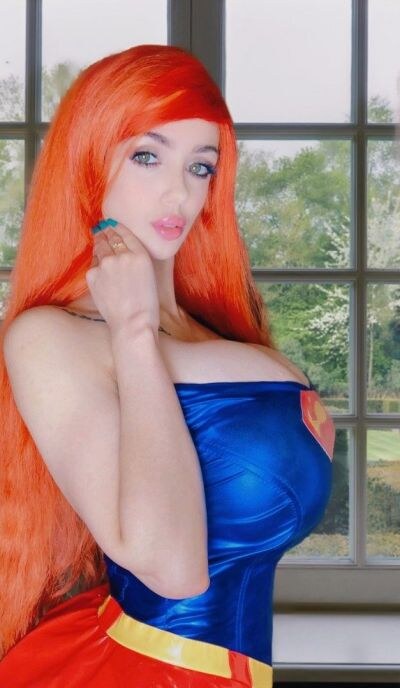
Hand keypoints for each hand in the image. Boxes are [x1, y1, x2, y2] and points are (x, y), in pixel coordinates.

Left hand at [86, 221, 159, 337]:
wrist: (132, 323)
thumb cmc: (146, 305)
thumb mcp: (149, 275)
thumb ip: (137, 258)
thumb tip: (121, 247)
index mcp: (140, 255)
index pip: (125, 232)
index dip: (117, 227)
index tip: (112, 224)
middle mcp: (122, 255)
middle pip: (109, 236)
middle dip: (105, 232)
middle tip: (102, 228)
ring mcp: (106, 264)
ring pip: (99, 247)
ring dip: (99, 243)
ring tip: (98, 240)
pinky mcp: (93, 274)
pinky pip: (93, 263)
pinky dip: (96, 263)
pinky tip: (100, 267)